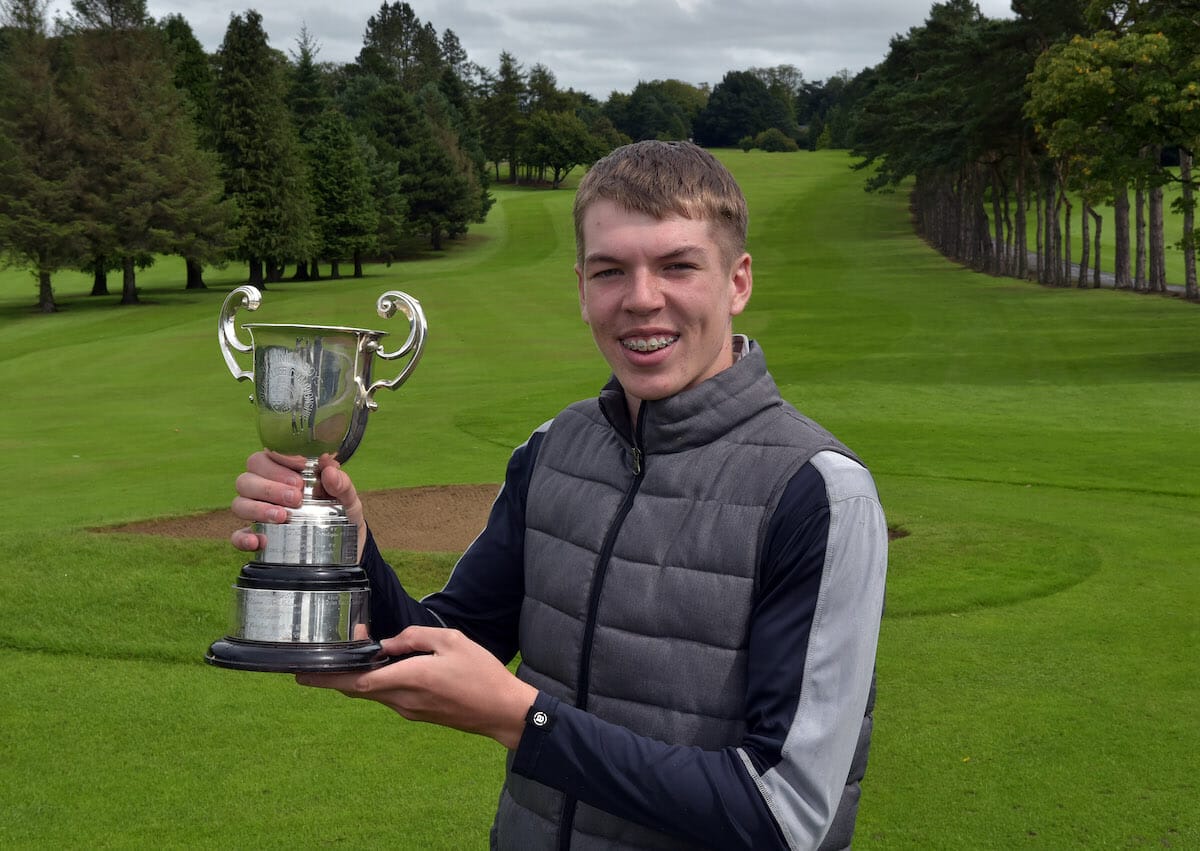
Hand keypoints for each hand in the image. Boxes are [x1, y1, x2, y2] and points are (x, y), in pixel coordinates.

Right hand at [229, 450, 366, 561]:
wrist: (347, 547)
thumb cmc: (341, 513)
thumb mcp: (347, 498)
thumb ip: (342, 483)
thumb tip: (330, 469)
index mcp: (285, 473)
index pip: (265, 458)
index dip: (277, 462)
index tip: (300, 472)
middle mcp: (266, 491)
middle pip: (246, 479)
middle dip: (269, 486)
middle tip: (296, 497)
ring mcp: (259, 515)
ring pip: (239, 504)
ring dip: (257, 508)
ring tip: (282, 516)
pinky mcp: (258, 538)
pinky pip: (237, 536)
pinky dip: (243, 538)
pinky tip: (259, 540)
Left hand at [296, 626, 537, 749]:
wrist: (502, 712)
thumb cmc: (481, 673)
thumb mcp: (451, 641)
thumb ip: (415, 637)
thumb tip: (389, 643)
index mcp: (409, 679)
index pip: (356, 681)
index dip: (326, 677)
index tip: (301, 673)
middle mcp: (403, 700)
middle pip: (358, 688)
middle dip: (336, 674)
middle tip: (316, 661)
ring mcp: (409, 711)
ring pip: (374, 692)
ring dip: (360, 676)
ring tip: (359, 652)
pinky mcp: (418, 714)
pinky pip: (390, 695)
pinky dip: (379, 681)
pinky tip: (386, 666)